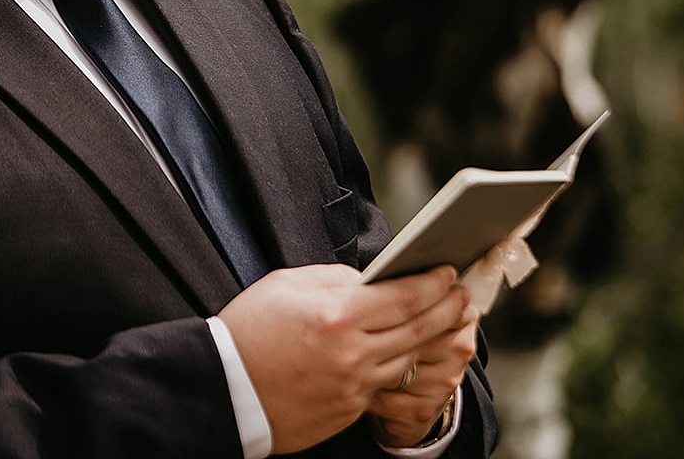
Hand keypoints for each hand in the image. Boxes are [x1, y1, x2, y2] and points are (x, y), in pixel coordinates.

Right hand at [217, 264, 469, 453]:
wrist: (222, 389)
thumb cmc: (246, 330)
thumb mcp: (285, 285)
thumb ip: (333, 279)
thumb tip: (368, 281)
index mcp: (337, 315)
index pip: (404, 296)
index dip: (432, 283)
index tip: (448, 272)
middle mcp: (352, 354)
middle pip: (417, 330)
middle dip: (446, 310)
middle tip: (461, 296)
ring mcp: (353, 387)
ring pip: (407, 361)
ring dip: (429, 340)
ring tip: (441, 323)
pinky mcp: (347, 412)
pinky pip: (384, 386)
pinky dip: (400, 367)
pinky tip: (405, 353)